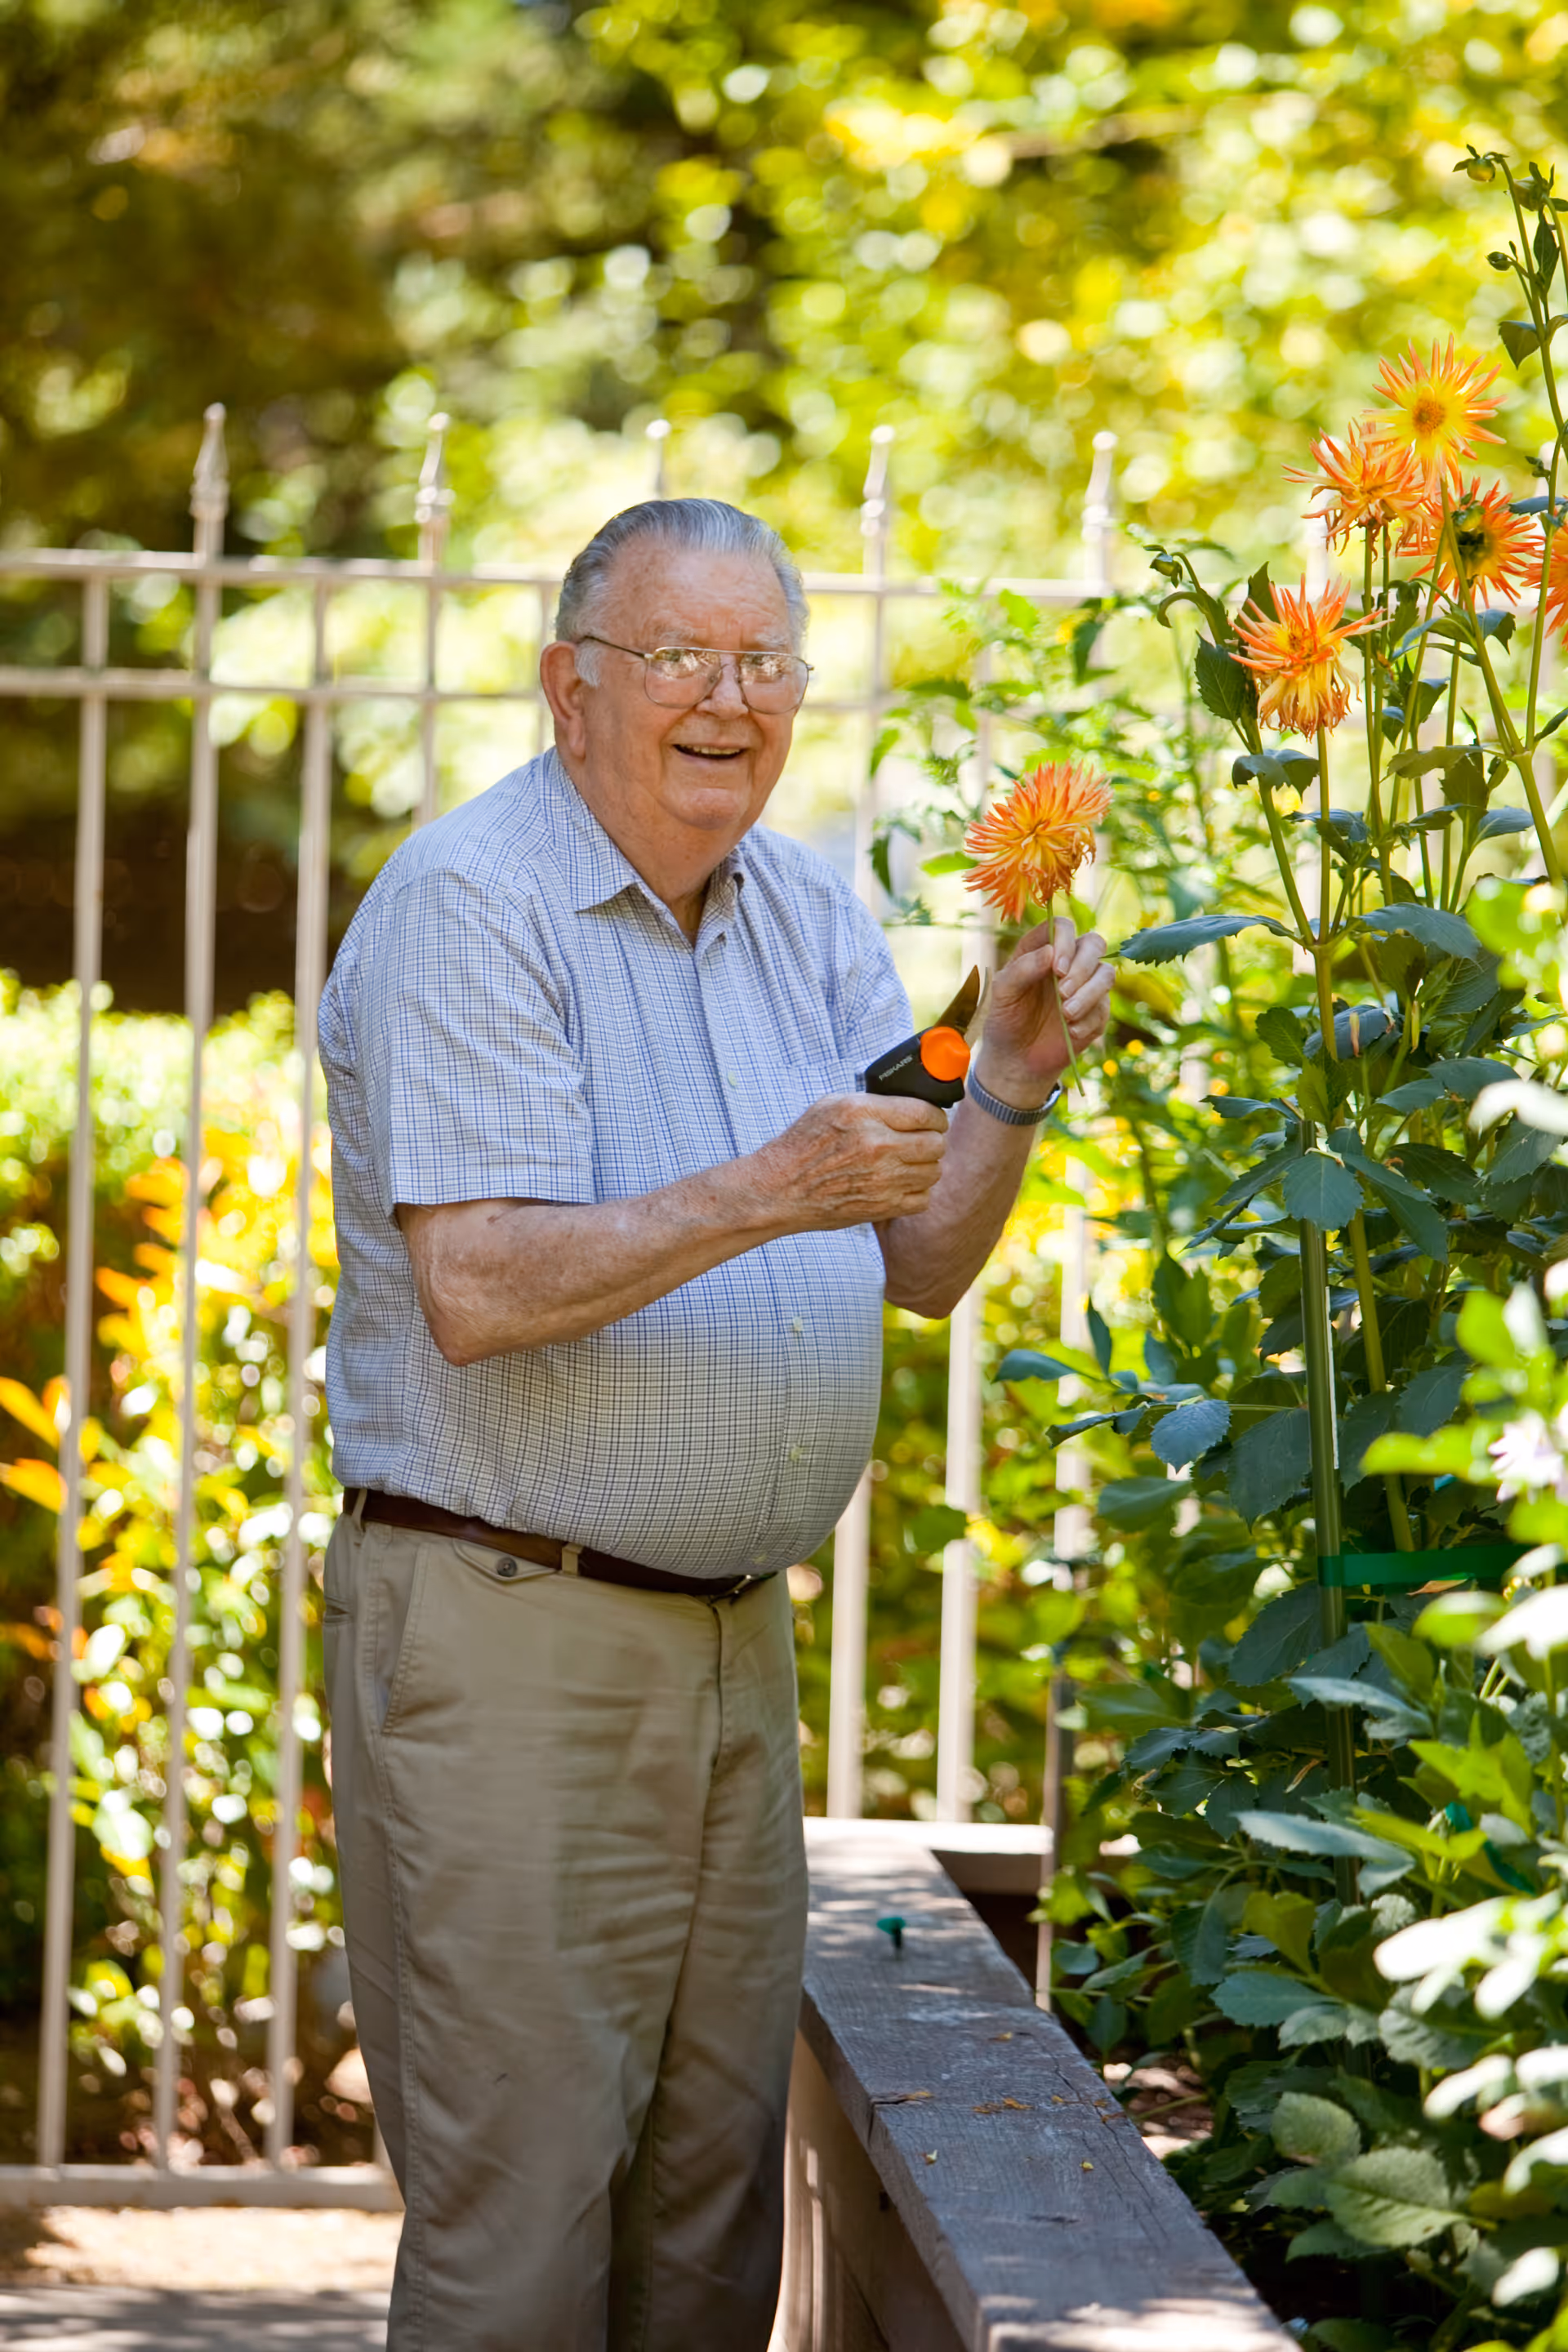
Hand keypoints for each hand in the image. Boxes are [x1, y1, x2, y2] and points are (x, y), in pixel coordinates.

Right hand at [751, 1094, 948, 1229]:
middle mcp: (877, 1146)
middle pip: (936, 1143)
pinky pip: (923, 1199)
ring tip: (908, 1163)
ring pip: (933, 1171)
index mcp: (864, 1115)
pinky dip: (917, 1192)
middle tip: (921, 1141)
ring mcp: (882, 1179)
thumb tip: (908, 1103)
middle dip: (932, 1140)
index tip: (932, 1120)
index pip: (925, 1112)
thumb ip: (873, 1103)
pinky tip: (900, 1184)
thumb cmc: (802, 1146)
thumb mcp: (831, 1105)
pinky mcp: (882, 1206)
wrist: (780, 1189)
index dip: (935, 1117)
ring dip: (925, 1166)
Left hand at [975, 918, 1110, 1105]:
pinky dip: (1088, 1020)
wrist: (1016, 1057)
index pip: (1063, 927)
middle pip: (1094, 943)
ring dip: (1089, 993)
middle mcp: (1068, 962)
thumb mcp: (1003, 993)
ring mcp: (1085, 986)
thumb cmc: (1006, 1018)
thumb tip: (1050, 953)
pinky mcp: (1096, 1012)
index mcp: (1043, 949)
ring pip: (1106, 974)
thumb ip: (1022, 969)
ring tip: (1066, 1014)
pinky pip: (1104, 1008)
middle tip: (1062, 992)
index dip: (1065, 941)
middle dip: (1082, 966)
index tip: (1055, 968)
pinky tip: (1070, 1032)